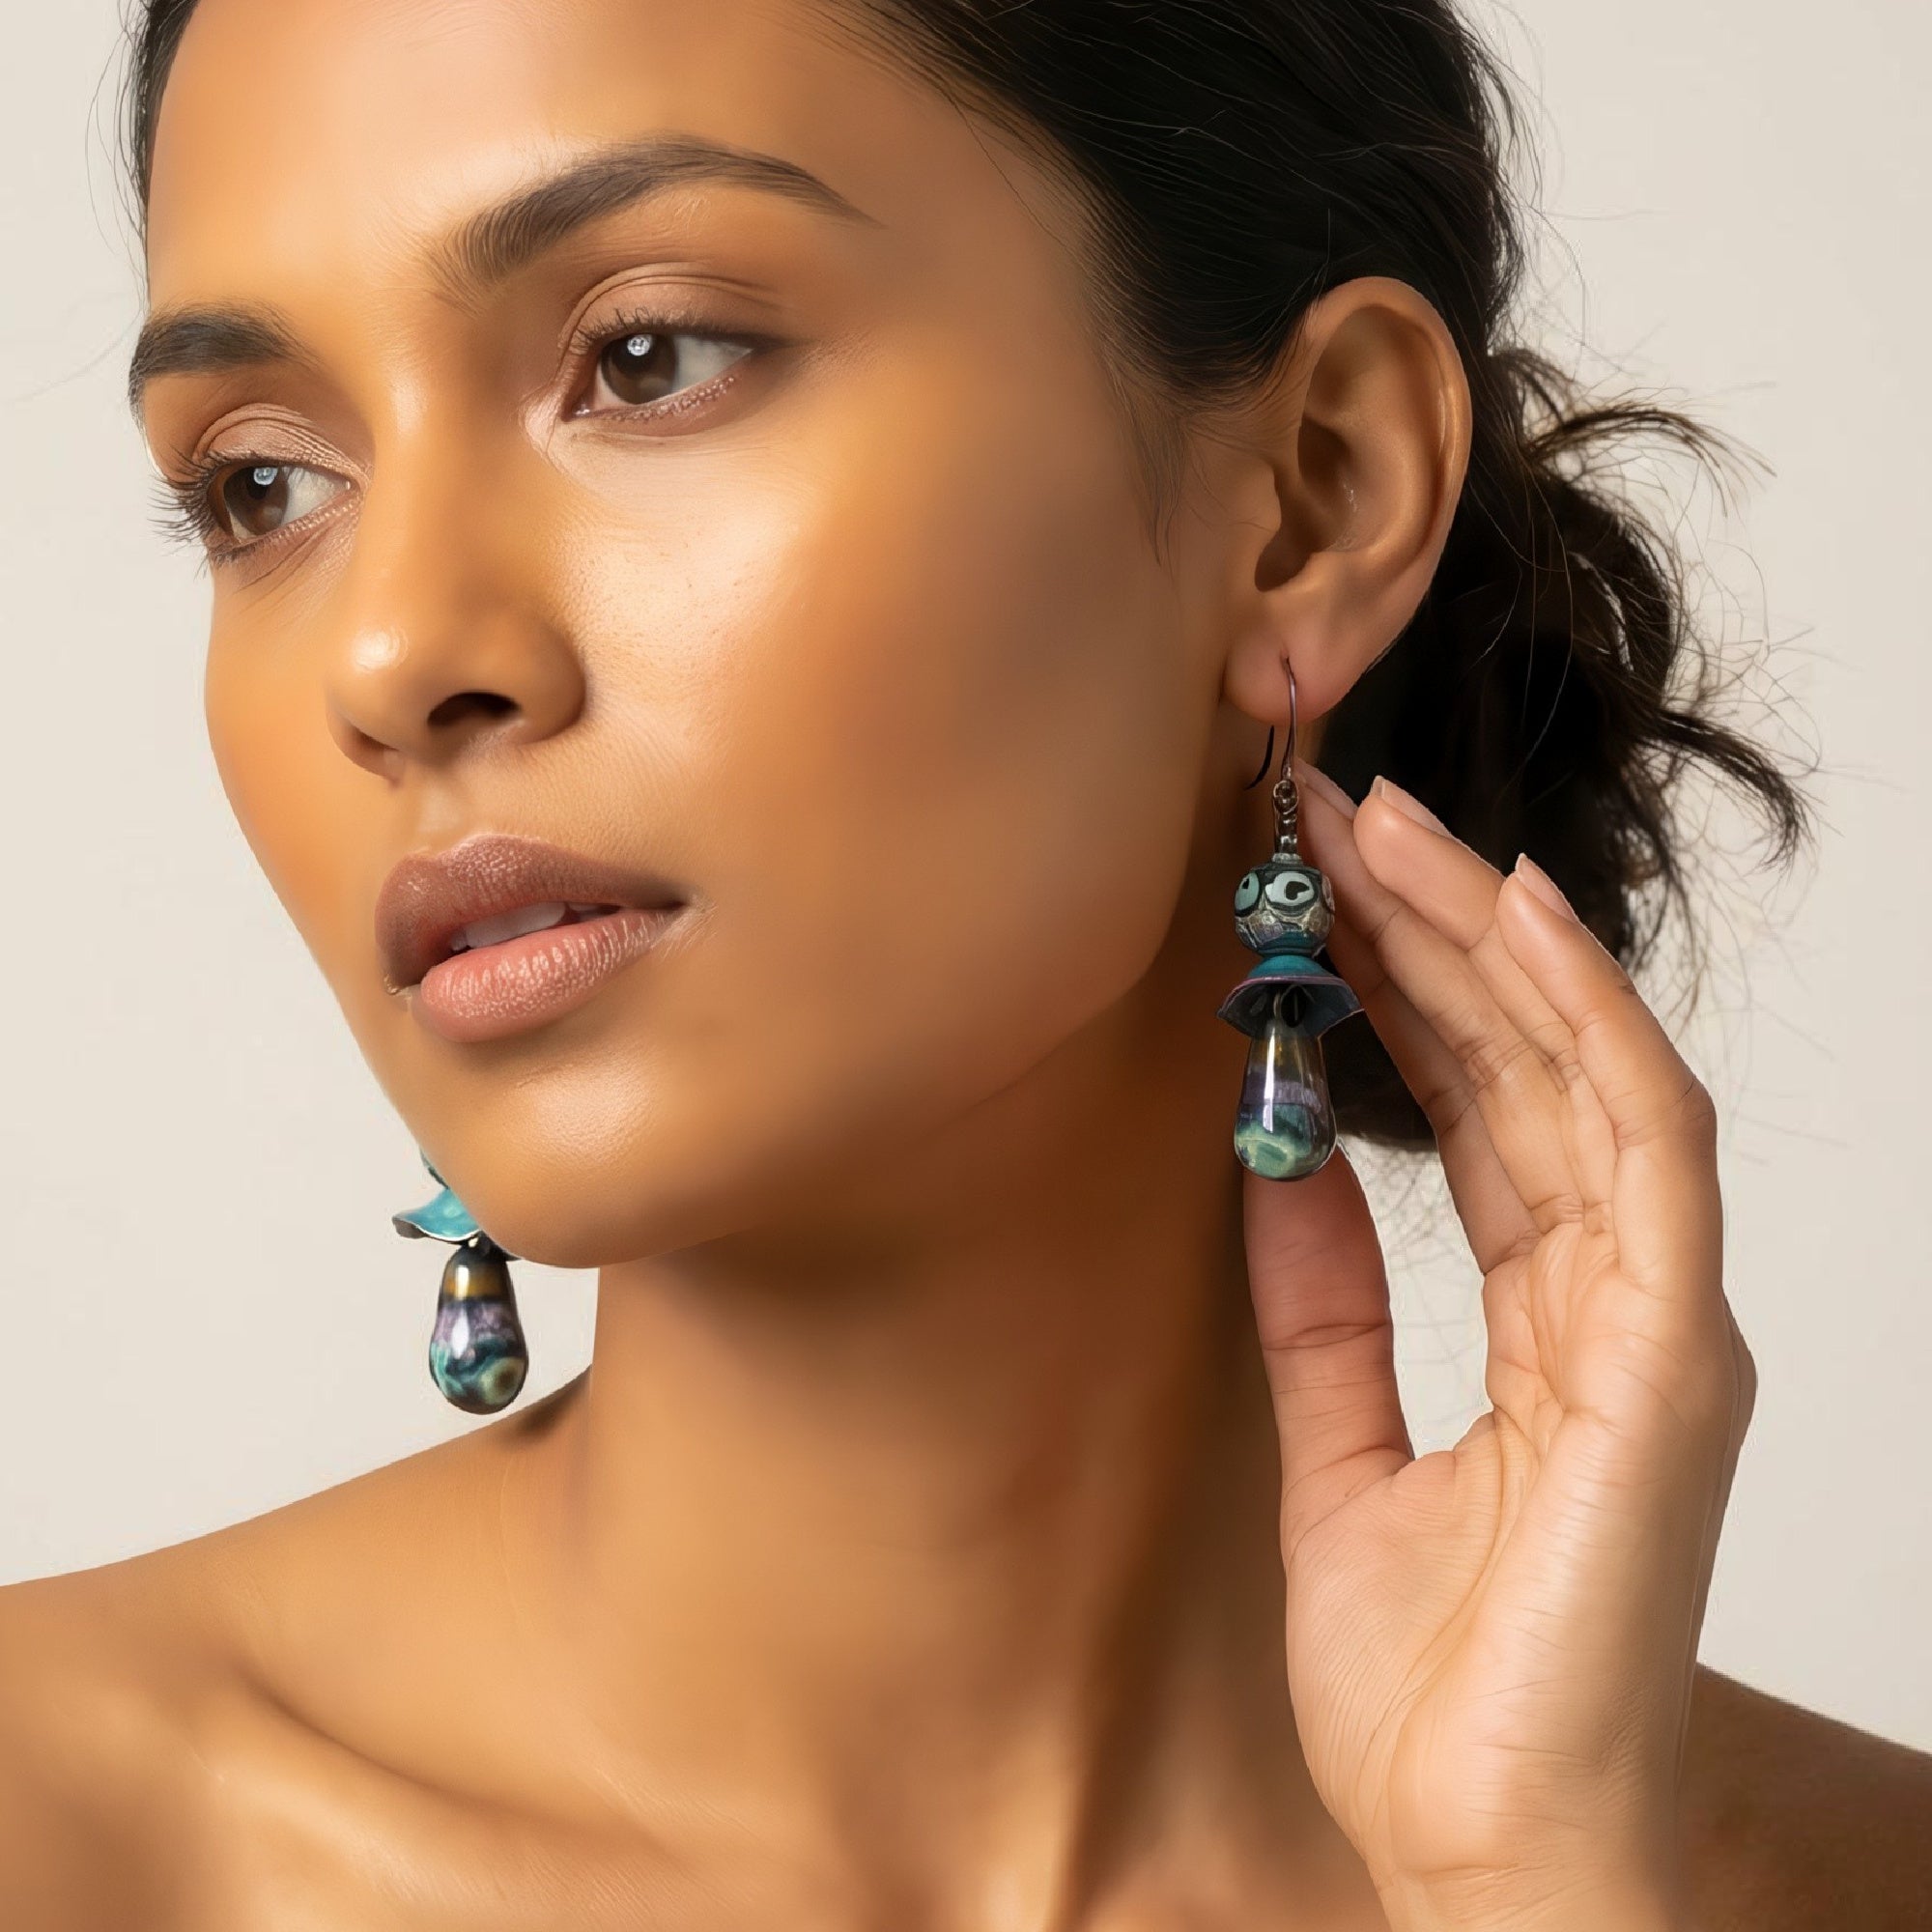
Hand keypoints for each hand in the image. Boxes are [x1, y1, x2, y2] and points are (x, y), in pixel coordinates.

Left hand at [1243, 768, 1754, 1931]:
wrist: (1483, 1849)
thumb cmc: (1433, 1679)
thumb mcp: (1334, 1445)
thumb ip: (1321, 1305)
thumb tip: (1273, 1165)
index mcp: (1549, 1319)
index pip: (1480, 1109)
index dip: (1402, 988)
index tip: (1310, 893)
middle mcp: (1617, 1299)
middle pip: (1528, 1067)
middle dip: (1433, 928)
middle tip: (1335, 816)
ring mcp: (1655, 1322)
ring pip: (1590, 1073)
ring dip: (1499, 940)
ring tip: (1402, 830)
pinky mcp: (1670, 1362)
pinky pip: (1644, 1153)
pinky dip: (1590, 1027)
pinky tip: (1521, 927)